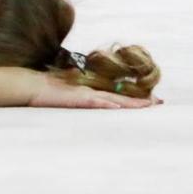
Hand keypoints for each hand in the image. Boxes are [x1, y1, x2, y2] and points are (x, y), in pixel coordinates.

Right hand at [29, 77, 160, 108]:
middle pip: (121, 97)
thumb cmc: (48, 90)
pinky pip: (98, 102)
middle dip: (140, 101)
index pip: (117, 96)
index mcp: (90, 91)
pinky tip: (121, 107)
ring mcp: (86, 94)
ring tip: (149, 105)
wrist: (33, 86)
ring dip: (132, 104)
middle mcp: (92, 92)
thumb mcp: (68, 95)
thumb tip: (92, 102)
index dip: (133, 99)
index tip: (150, 100)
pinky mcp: (78, 99)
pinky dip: (110, 105)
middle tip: (159, 103)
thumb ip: (81, 97)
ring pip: (114, 100)